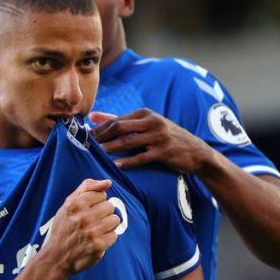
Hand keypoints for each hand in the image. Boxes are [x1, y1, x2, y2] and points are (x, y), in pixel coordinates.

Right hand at [40, 179, 120, 275]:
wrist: (56, 257)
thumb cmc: (64, 228)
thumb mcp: (68, 203)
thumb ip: (87, 187)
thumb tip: (108, 182)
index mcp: (75, 204)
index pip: (102, 195)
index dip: (95, 203)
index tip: (87, 211)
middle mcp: (84, 217)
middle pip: (110, 207)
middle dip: (103, 213)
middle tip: (91, 222)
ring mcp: (92, 232)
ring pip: (115, 220)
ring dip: (107, 225)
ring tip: (95, 230)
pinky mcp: (99, 246)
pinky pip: (114, 235)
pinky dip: (107, 238)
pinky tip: (96, 240)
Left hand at [89, 108, 210, 172]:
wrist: (196, 151)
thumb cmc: (166, 137)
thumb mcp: (146, 124)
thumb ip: (119, 120)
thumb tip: (93, 117)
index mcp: (145, 114)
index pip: (116, 120)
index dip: (99, 129)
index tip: (84, 137)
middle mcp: (152, 122)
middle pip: (119, 128)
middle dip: (101, 137)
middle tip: (85, 146)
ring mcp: (159, 136)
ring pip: (128, 142)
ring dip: (110, 149)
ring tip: (96, 155)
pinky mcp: (164, 151)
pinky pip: (142, 157)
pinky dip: (128, 162)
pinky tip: (116, 166)